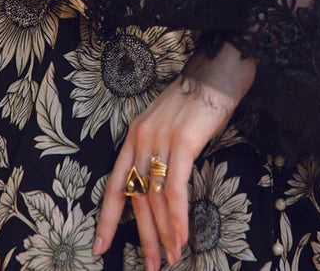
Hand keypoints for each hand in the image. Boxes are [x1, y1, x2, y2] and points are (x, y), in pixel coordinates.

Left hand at [92, 43, 256, 268]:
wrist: (218, 68)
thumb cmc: (200, 97)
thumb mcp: (170, 123)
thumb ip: (161, 149)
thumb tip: (163, 185)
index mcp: (135, 134)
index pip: (116, 183)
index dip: (108, 218)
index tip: (101, 247)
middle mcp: (142, 138)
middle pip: (136, 198)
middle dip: (143, 236)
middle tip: (151, 264)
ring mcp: (160, 139)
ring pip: (154, 198)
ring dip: (164, 233)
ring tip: (170, 257)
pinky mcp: (182, 142)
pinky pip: (175, 189)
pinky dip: (177, 217)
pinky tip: (181, 236)